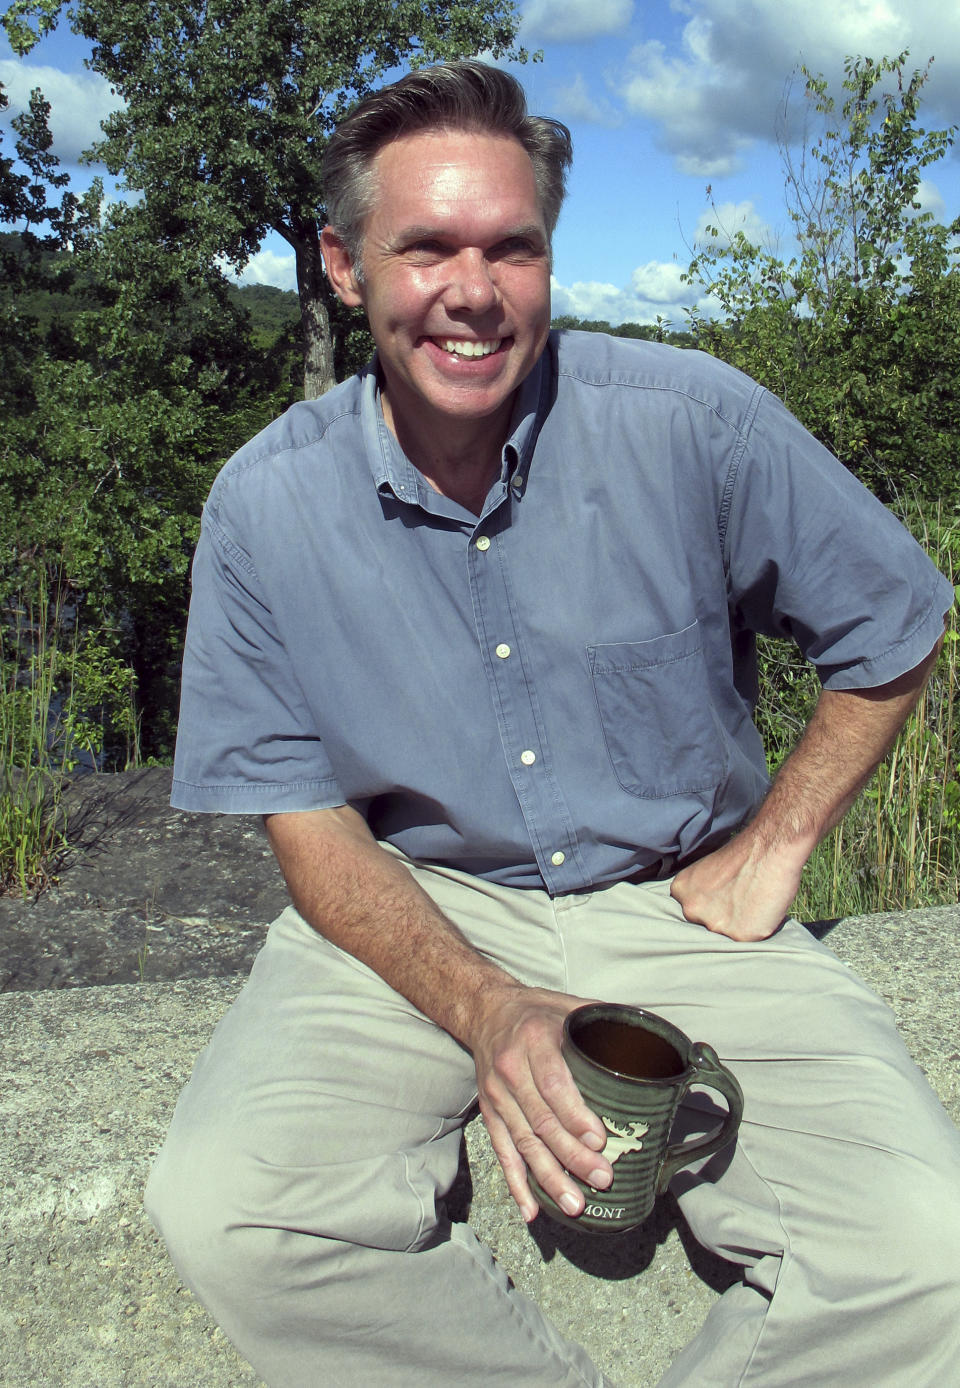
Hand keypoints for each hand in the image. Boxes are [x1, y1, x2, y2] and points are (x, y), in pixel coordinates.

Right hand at [466, 985, 614, 1222]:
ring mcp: (498, 1094)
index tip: (599, 1139)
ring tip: (574, 1204)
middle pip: (542, 1120)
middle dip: (572, 1155)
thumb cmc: (537, 1011)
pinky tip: (531, 1210)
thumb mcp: (569, 1006)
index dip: (575, 1115)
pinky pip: (502, 1151)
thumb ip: (604, 1023)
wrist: (485, 1010)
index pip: (554, 1083)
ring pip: (524, 1142)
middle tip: (602, 1178)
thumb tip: (653, 1039)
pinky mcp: (490, 1112)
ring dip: (549, 1177)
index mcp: (536, 1040)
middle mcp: (512, 1068)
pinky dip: (516, 1183)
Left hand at [670, 830, 803, 941]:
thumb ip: (701, 892)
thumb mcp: (707, 871)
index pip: (689, 913)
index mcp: (681, 891)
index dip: (708, 909)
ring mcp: (713, 924)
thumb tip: (705, 910)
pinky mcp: (738, 936)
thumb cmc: (744, 855)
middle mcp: (691, 910)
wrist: (768, 850)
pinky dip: (758, 929)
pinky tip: (762, 909)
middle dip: (720, 920)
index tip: (721, 902)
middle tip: (739, 903)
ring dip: (739, 926)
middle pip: (704, 928)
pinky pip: (748, 941)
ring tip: (753, 903)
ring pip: (726, 937)